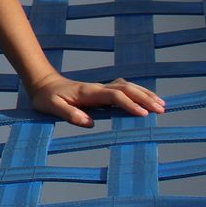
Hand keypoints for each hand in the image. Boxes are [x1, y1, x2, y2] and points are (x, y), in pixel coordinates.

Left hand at [28, 73, 164, 126]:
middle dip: (144, 98)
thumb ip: (69, 114)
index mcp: (88, 92)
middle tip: (161, 110)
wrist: (43, 84)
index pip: (114, 96)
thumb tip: (89, 123)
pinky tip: (148, 99)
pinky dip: (138, 93)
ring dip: (145, 94)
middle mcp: (98, 88)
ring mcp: (101, 88)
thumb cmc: (47, 98)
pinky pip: (124, 90)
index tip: (143, 114)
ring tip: (162, 105)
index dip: (129, 104)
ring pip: (127, 87)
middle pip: (126, 89)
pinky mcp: (102, 92)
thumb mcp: (52, 107)